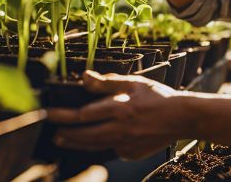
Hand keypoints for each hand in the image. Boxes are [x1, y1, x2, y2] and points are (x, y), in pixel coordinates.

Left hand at [47, 70, 189, 159]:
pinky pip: (110, 148)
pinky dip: (100, 144)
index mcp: (119, 109)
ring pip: (94, 145)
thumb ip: (107, 81)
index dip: (63, 115)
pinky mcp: (130, 153)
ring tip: (63, 139)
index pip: (84, 114)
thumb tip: (84, 77)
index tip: (49, 113)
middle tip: (52, 132)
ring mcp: (125, 144)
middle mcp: (120, 129)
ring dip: (77, 143)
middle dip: (65, 134)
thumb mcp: (133, 83)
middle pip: (85, 135)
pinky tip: (94, 139)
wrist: (182, 118)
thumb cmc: (158, 97)